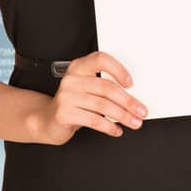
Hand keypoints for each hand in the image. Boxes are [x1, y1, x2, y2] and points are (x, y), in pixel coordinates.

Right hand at [30, 50, 148, 144]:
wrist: (48, 119)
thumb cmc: (75, 103)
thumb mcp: (89, 89)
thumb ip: (106, 87)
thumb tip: (135, 98)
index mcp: (80, 67)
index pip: (101, 60)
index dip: (118, 70)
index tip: (132, 83)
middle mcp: (72, 79)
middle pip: (107, 88)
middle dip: (129, 102)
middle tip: (142, 111)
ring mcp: (65, 96)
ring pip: (103, 106)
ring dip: (123, 116)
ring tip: (134, 123)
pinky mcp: (64, 113)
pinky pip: (93, 120)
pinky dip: (109, 127)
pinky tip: (117, 130)